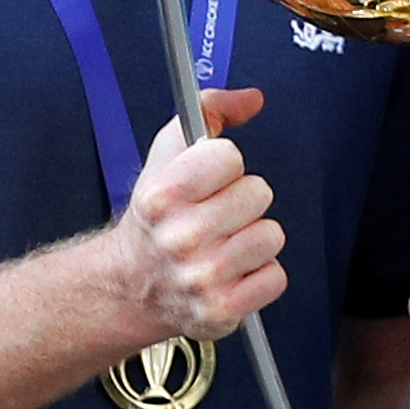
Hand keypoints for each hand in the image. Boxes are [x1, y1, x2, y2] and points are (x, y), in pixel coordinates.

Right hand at [118, 87, 284, 341]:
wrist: (133, 283)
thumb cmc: (157, 216)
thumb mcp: (168, 153)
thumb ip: (208, 110)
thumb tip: (251, 99)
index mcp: (162, 196)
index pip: (229, 157)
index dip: (224, 164)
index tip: (208, 179)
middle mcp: (179, 238)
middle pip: (258, 194)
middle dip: (242, 201)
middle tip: (216, 215)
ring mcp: (201, 278)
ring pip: (272, 235)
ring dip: (254, 238)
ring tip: (225, 244)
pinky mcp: (222, 309)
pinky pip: (275, 277)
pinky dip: (260, 275)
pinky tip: (233, 272)